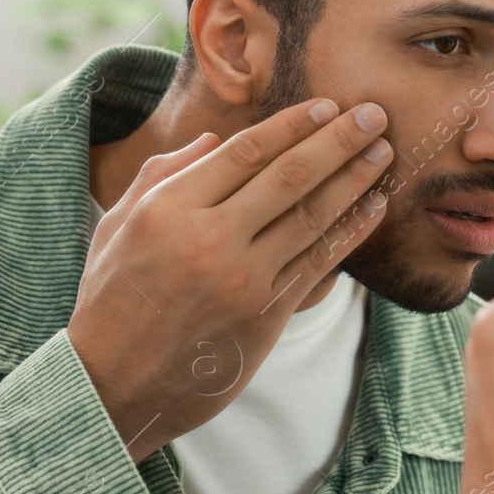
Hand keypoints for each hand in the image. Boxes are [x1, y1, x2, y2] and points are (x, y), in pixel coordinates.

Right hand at [69, 97, 393, 460]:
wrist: (112, 388)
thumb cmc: (111, 301)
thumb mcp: (116, 227)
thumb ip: (161, 175)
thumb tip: (215, 140)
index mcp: (168, 209)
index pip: (245, 151)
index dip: (292, 125)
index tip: (325, 105)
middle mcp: (208, 239)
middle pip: (290, 176)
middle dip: (339, 141)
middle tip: (374, 115)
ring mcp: (241, 280)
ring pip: (312, 217)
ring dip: (355, 180)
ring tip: (383, 153)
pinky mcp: (265, 316)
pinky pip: (317, 263)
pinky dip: (350, 232)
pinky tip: (373, 208)